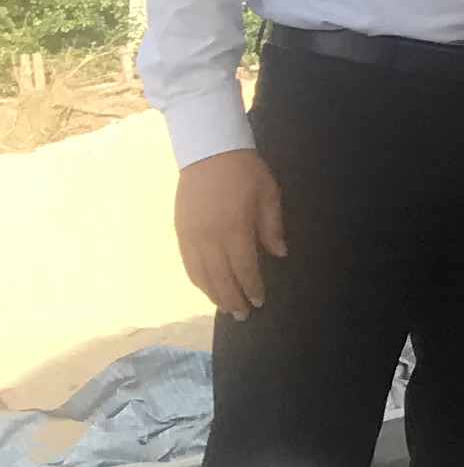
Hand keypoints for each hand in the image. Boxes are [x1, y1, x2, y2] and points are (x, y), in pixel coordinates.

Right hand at [173, 148, 287, 316]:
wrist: (209, 151)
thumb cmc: (246, 171)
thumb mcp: (269, 195)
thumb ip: (272, 227)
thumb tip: (279, 255)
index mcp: (235, 229)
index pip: (244, 269)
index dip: (252, 288)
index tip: (260, 301)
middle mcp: (210, 238)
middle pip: (220, 278)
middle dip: (233, 299)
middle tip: (243, 315)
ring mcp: (191, 237)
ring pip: (201, 276)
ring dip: (214, 295)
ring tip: (226, 308)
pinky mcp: (180, 233)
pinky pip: (188, 265)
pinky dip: (198, 281)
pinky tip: (207, 289)